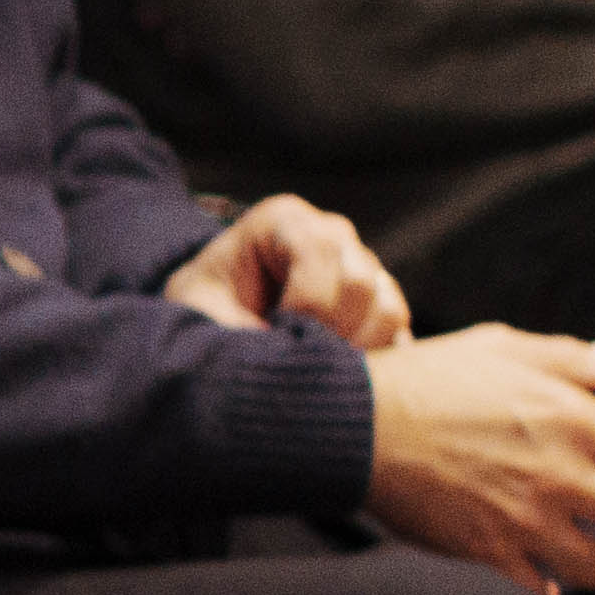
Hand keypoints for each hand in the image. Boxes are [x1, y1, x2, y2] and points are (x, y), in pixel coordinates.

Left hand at [159, 191, 412, 351]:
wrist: (211, 320)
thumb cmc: (200, 309)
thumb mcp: (197, 311)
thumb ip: (234, 325)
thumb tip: (288, 359)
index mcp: (283, 221)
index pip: (320, 254)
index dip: (304, 306)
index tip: (274, 335)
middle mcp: (331, 235)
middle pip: (361, 282)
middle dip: (330, 331)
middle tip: (295, 360)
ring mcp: (361, 266)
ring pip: (388, 310)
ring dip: (354, 350)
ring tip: (310, 367)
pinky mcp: (378, 301)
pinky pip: (397, 332)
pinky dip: (373, 359)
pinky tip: (333, 372)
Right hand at [365, 321, 594, 594]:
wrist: (352, 424)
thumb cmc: (428, 379)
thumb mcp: (502, 350)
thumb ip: (571, 360)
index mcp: (574, 418)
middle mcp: (560, 473)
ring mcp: (523, 518)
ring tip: (588, 556)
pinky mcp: (483, 553)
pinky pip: (541, 593)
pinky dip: (549, 593)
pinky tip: (544, 582)